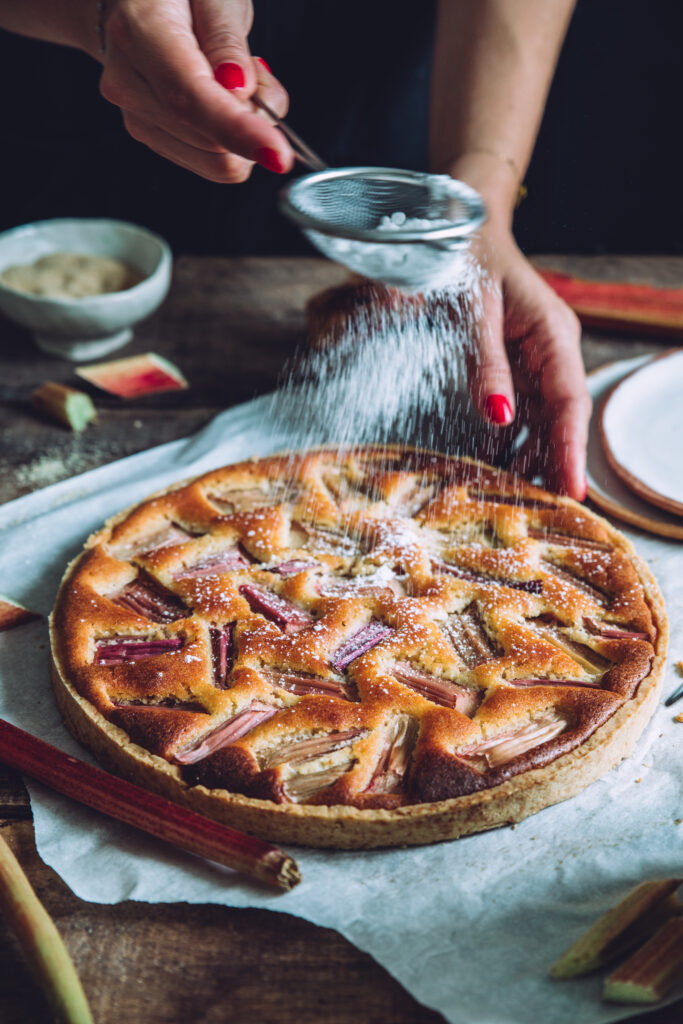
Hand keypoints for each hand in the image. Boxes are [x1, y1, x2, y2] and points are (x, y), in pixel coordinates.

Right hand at [97, 0, 292, 180]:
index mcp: (138, 30)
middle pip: (209, 141)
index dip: (237, 131)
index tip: (278, 153)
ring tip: (235, 78)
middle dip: (255, 119)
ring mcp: (135, 113)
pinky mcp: (149, 134)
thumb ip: (226, 39)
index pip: (189, 99)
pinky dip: (229, 137)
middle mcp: (127, 81)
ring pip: (214, 160)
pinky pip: (207, 160)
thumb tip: (239, 91)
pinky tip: (222, 98)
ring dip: (243, 128)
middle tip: (257, 73)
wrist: (139, 1)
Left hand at [465, 220, 589, 500]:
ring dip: (534, 458)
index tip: (572, 490)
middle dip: (557, 463)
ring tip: (522, 502)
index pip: (569, 400)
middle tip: (550, 512)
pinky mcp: (517, 366)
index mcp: (553, 332)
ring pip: (543, 419)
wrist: (458, 229)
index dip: (570, 448)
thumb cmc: (466, 258)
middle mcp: (552, 350)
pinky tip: (498, 471)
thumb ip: (486, 363)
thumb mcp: (473, 310)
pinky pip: (521, 411)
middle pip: (562, 417)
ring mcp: (536, 359)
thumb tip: (500, 418)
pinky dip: (511, 442)